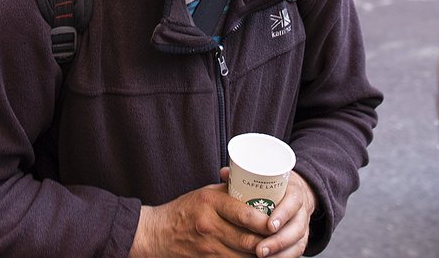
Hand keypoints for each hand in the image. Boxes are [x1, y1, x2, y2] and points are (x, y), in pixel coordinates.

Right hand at [130, 177, 272, 256]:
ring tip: (273, 249)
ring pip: (243, 256)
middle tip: (281, 238)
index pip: (244, 215)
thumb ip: (230, 192)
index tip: (278, 222)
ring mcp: (208, 248)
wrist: (157, 234)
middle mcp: (209, 226)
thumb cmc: (184, 210)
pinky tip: (255, 257)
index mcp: (210, 203)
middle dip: (268, 243)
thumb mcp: (205, 193)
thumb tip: (257, 187)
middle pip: (248, 241)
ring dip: (261, 255)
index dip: (266, 222)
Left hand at [251, 171, 315, 257]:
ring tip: (261, 256)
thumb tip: (224, 173)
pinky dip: (284, 257)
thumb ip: (245, 176)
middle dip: (278, 241)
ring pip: (297, 243)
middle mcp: (302, 211)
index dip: (283, 214)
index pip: (293, 201)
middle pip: (296, 228)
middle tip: (260, 249)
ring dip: (279, 252)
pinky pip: (296, 252)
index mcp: (294, 192)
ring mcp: (303, 226)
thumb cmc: (276, 186)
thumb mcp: (266, 178)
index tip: (269, 225)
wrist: (294, 194)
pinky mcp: (301, 240)